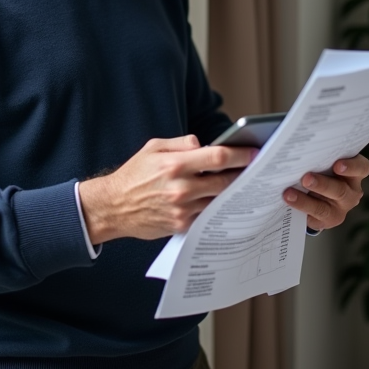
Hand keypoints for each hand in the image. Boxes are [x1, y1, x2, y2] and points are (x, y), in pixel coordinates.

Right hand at [78, 135, 255, 242]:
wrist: (113, 207)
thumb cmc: (134, 175)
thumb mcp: (154, 147)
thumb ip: (182, 143)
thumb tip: (205, 144)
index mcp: (174, 164)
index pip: (217, 158)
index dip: (240, 155)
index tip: (253, 152)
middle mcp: (180, 188)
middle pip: (225, 181)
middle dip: (243, 175)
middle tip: (256, 170)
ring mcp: (182, 209)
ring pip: (219, 200)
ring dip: (233, 193)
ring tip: (244, 185)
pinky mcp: (181, 225)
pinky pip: (207, 215)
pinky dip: (217, 208)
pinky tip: (225, 202)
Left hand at [282, 155, 368, 231]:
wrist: (318, 193)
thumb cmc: (322, 169)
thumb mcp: (325, 162)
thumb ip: (319, 156)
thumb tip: (298, 148)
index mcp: (355, 173)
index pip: (361, 168)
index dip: (352, 167)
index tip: (337, 165)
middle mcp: (351, 192)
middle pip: (340, 190)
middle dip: (322, 184)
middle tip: (306, 178)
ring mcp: (341, 208)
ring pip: (325, 207)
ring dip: (305, 200)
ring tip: (289, 193)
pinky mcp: (328, 220)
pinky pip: (314, 216)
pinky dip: (300, 208)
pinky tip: (288, 202)